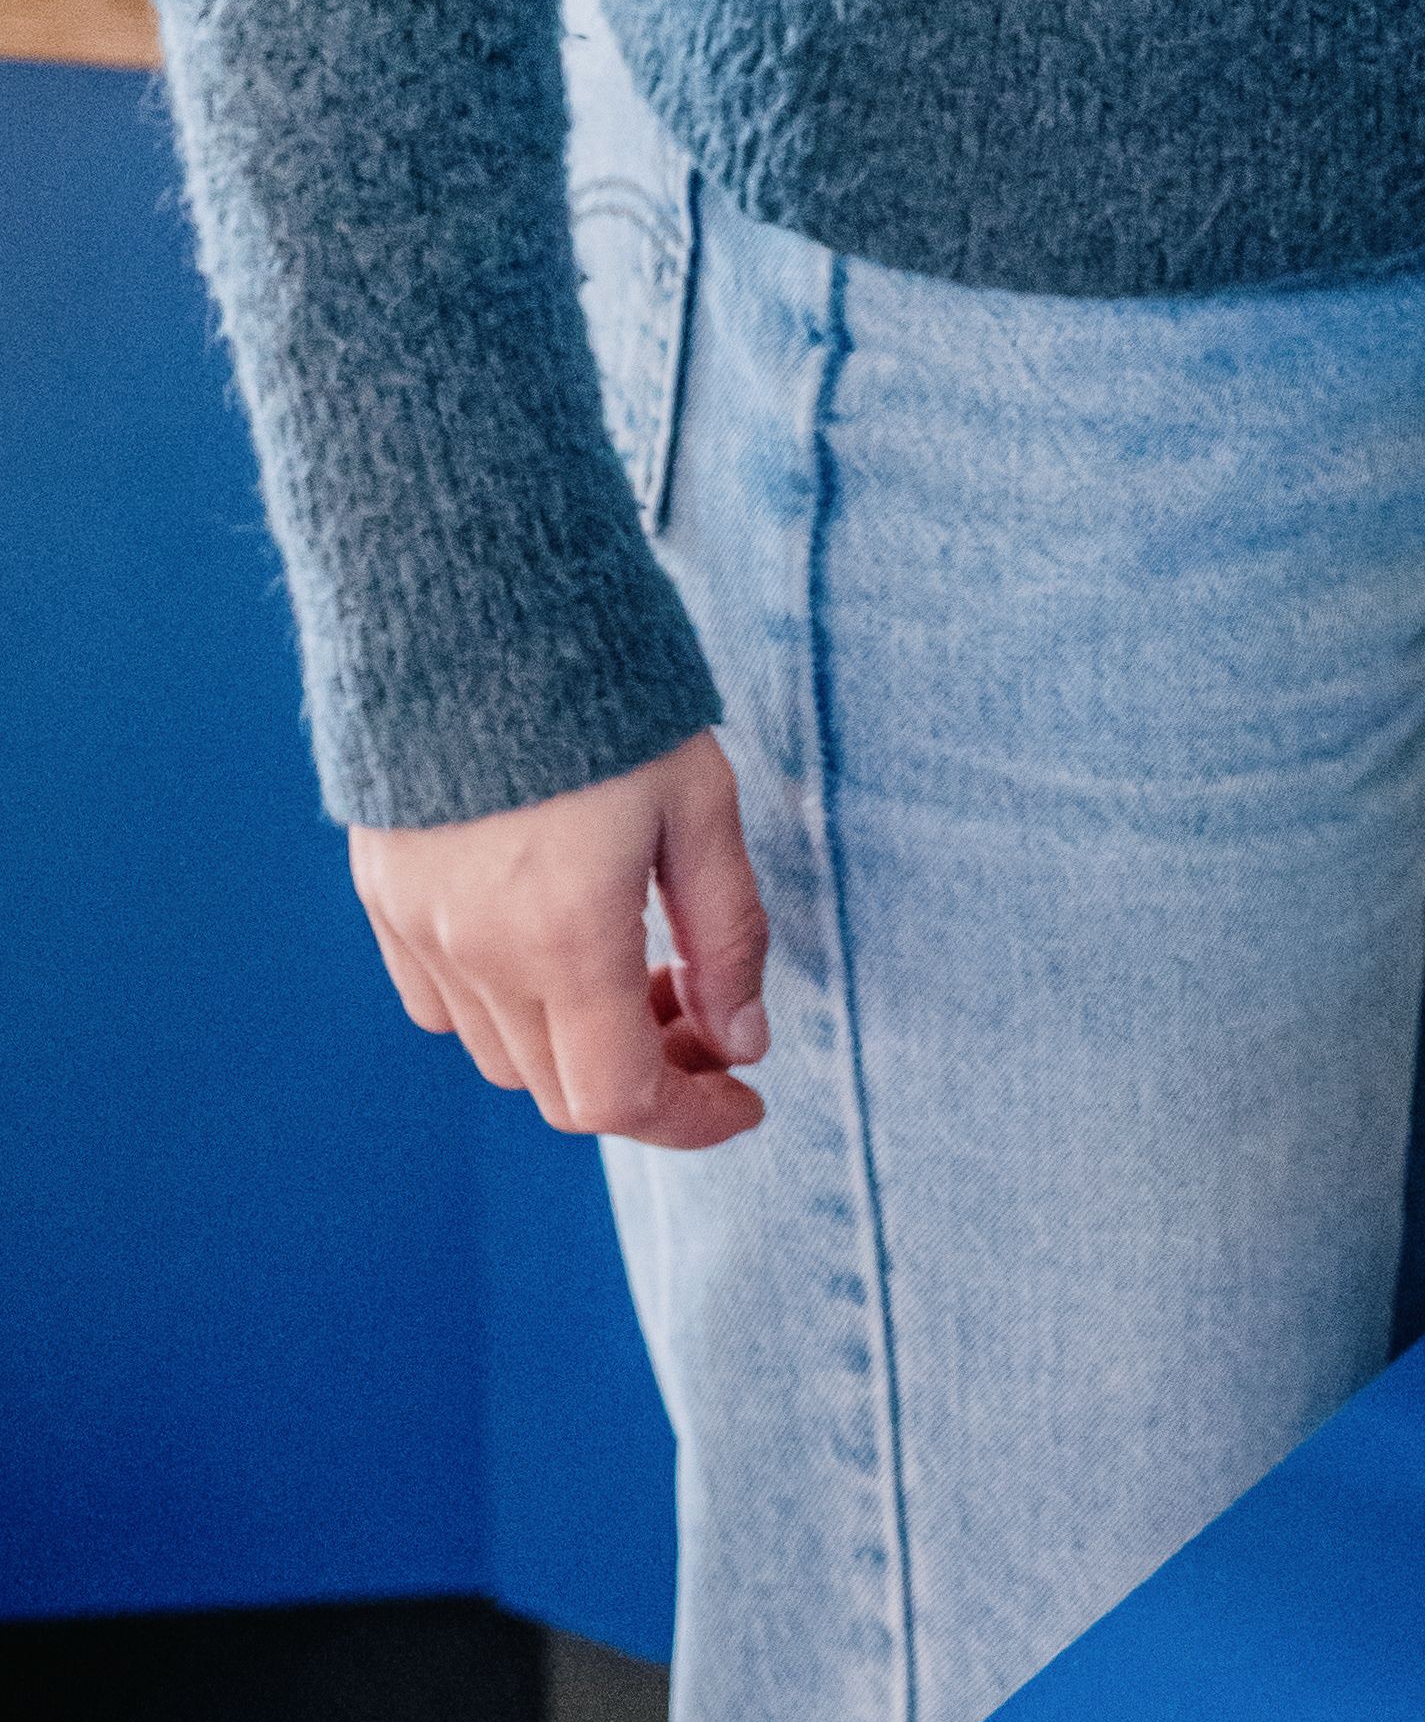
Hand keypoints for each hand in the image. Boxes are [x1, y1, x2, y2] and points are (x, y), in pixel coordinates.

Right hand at [350, 729, 772, 1149]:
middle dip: (647, 1079)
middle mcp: (477, 953)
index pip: (618, 1101)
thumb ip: (726, 935)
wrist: (472, 602)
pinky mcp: (382, 897)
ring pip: (499, 1055)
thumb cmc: (605, 693)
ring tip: (640, 969)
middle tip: (705, 1018)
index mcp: (564, 938)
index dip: (691, 1120)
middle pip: (559, 1091)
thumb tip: (743, 1039)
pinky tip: (555, 944)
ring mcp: (417, 929)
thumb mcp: (699, 804)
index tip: (744, 1098)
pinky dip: (506, 1009)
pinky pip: (441, 1003)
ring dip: (576, 1045)